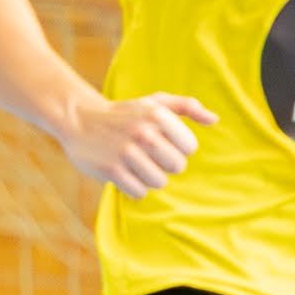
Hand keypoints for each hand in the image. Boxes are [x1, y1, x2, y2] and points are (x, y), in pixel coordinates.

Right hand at [60, 92, 216, 198]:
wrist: (79, 119)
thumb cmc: (125, 113)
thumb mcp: (155, 103)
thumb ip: (187, 107)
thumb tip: (214, 120)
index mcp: (157, 114)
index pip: (190, 148)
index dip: (179, 149)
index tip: (164, 142)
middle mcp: (143, 132)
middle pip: (177, 167)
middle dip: (166, 164)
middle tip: (149, 155)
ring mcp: (125, 151)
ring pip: (159, 181)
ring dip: (149, 177)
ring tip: (136, 164)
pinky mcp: (111, 169)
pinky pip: (139, 192)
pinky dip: (134, 187)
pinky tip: (124, 172)